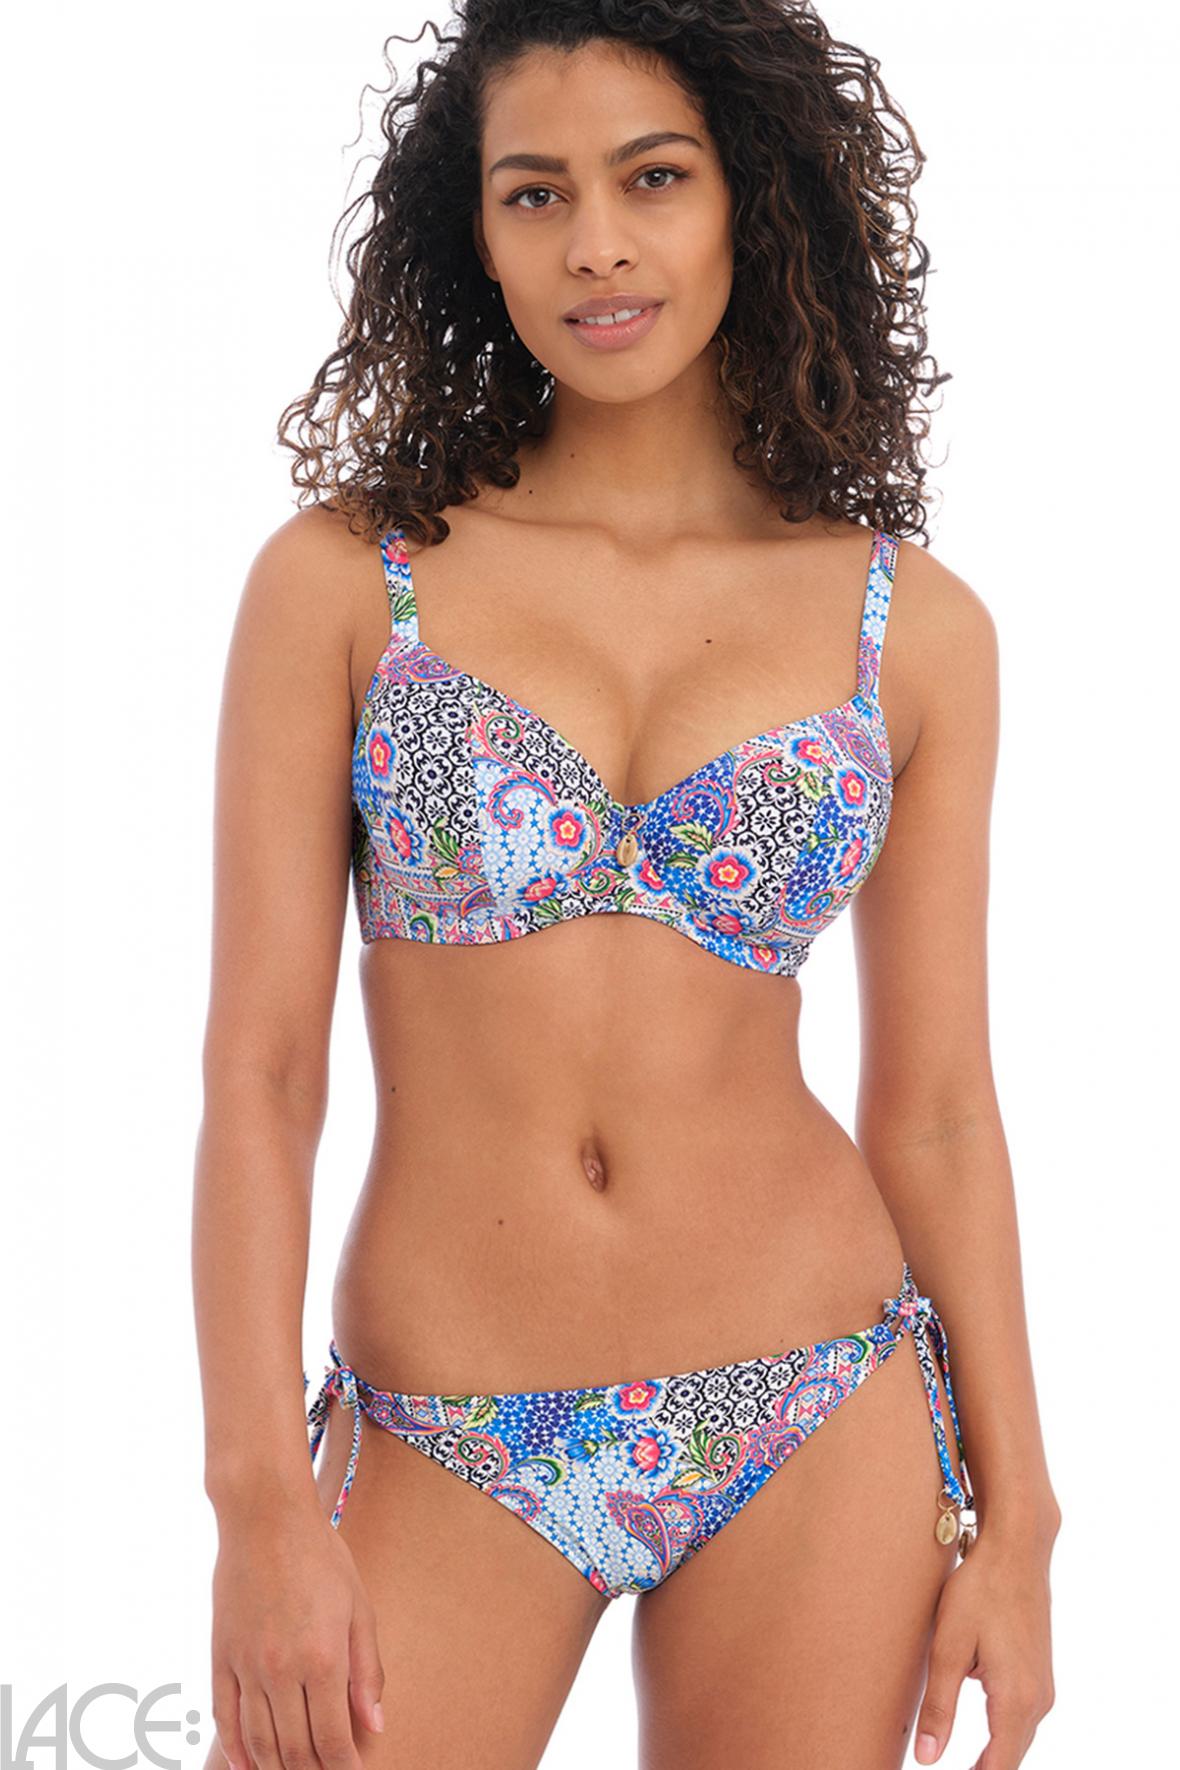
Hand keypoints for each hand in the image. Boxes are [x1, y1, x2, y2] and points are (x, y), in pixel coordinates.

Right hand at [210, 1505, 385, 1769]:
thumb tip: (374, 1724)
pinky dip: (235, 1748)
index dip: (343, 1767)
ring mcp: (247, 1666)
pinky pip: (224, 1716)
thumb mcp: (359, 1606)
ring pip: (259, 1740)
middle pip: (295, 1748)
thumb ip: (367, 1670)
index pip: (333, 1738)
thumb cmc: (320, 1556)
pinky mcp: (221, 1657)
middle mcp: (282, 1670)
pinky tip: (246, 1766)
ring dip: (276, 1768)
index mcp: (324, 1657)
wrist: (265, 1518)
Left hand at [913, 1518, 1059, 1768]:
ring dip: (994, 1758)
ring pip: (1017, 1739)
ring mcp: (1043, 1687)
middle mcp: (1038, 1701)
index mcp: (1015, 1700)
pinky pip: (1022, 1719)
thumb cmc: (979, 1591)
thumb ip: (939, 1707)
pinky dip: (1002, 1735)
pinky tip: (981, 1738)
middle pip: (1011, 1758)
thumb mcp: (948, 1647)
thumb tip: (927, 1759)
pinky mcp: (1040, 1674)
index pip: (998, 1768)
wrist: (1017, 1550)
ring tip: (964, 1766)